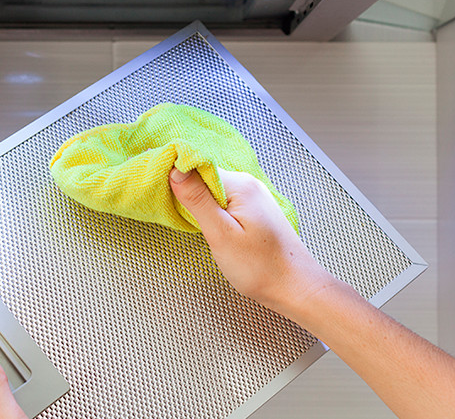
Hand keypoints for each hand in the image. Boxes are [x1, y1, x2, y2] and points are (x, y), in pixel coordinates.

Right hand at [169, 167, 335, 314]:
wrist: (295, 287)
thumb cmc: (262, 268)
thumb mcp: (221, 234)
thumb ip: (197, 200)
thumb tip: (176, 170)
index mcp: (241, 185)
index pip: (197, 167)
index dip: (175, 179)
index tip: (160, 193)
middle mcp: (248, 185)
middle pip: (204, 177)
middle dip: (186, 193)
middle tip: (176, 216)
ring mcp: (252, 197)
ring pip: (213, 191)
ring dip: (198, 204)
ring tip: (194, 225)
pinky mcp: (252, 211)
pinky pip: (223, 202)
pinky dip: (211, 212)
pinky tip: (210, 228)